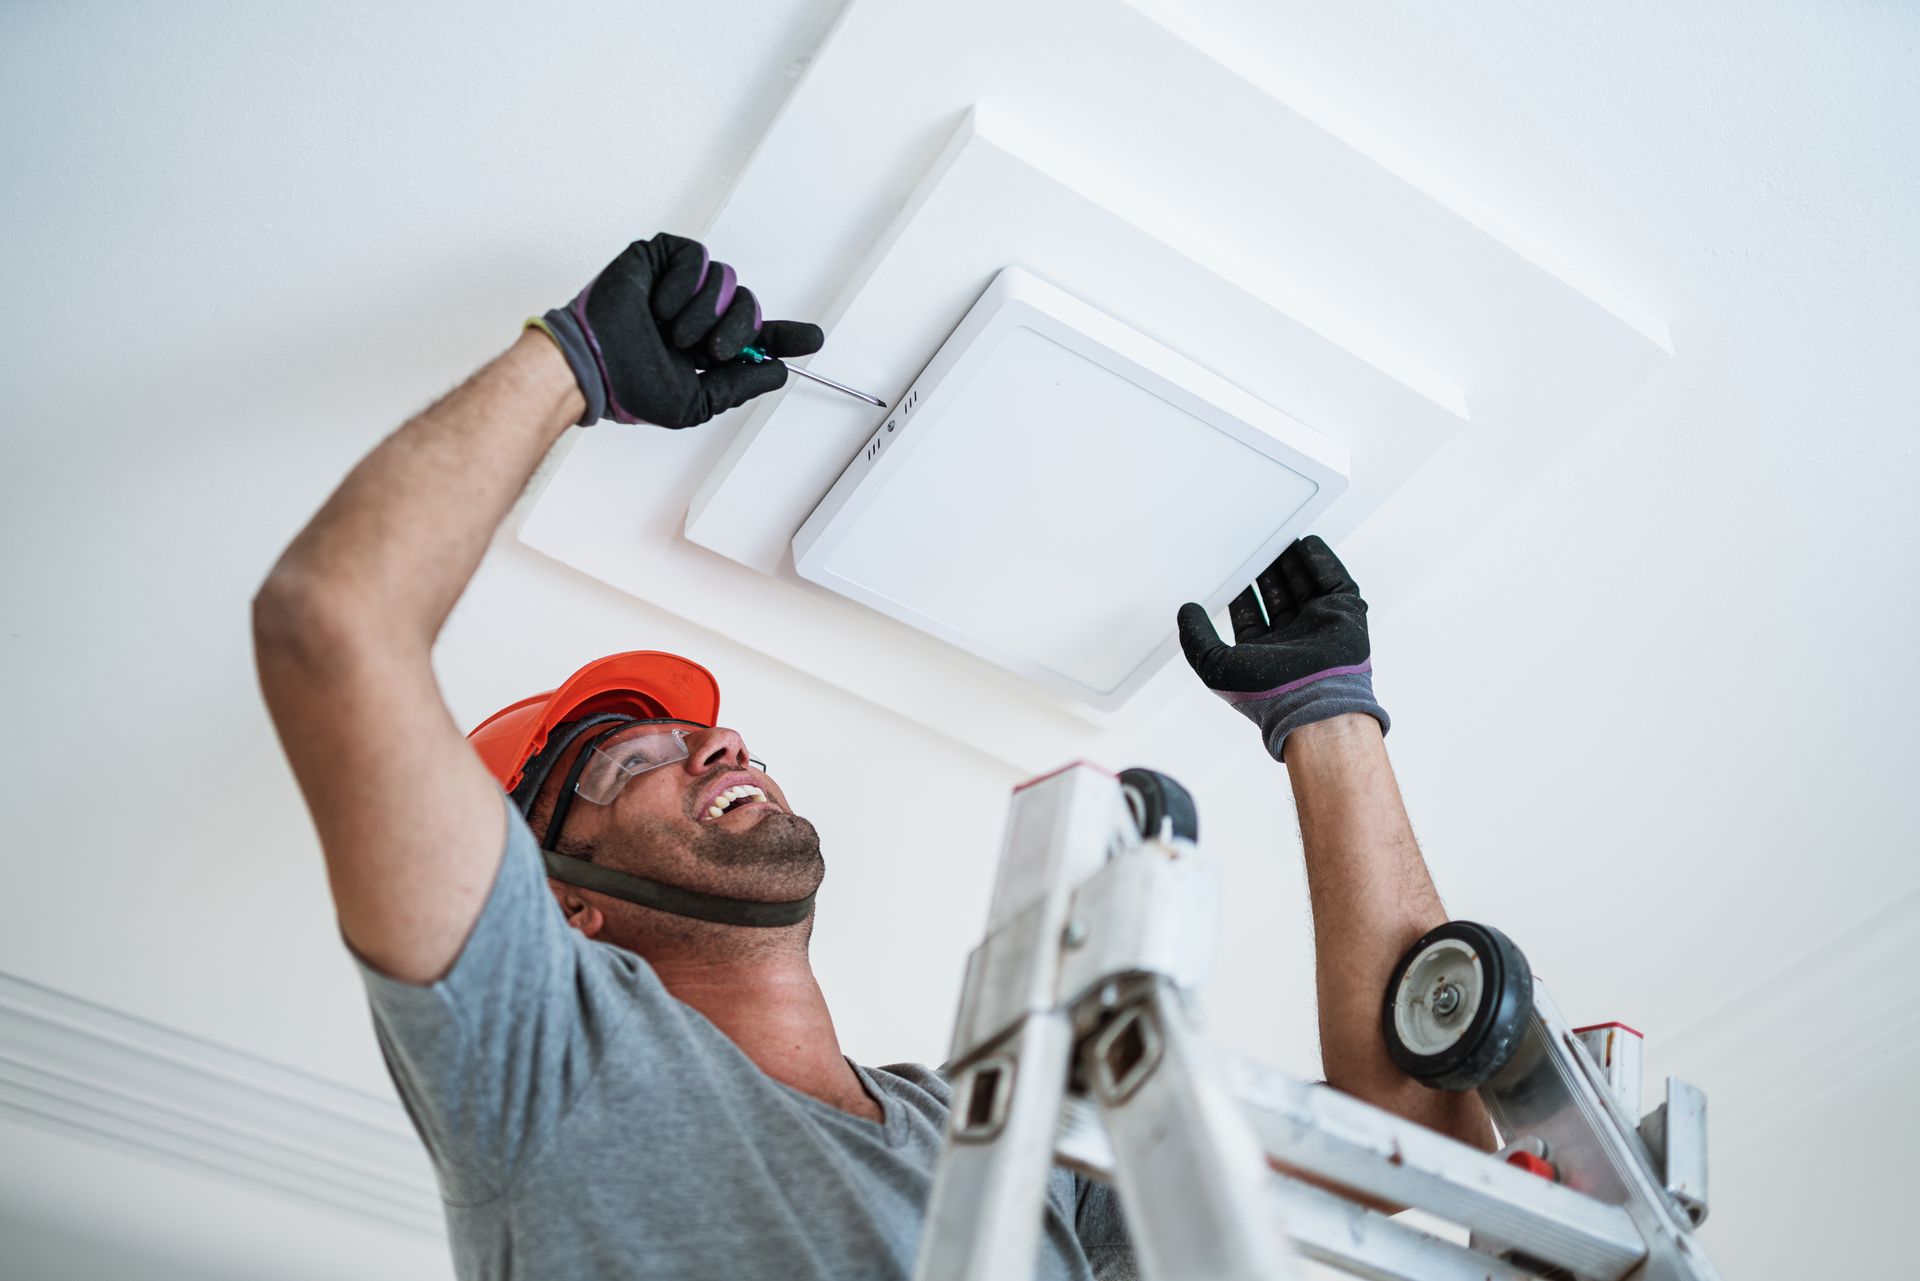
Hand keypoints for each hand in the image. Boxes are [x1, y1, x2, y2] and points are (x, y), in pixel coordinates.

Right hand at [532, 233, 823, 427]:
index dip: (787, 336)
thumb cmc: (630, 386)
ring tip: (671, 332)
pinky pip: (698, 259)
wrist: (591, 364)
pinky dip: (684, 286)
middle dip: (737, 330)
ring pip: (727, 281)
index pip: (757, 336)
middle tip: (709, 350)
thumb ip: (739, 386)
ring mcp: (680, 283)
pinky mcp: (660, 257)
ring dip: (704, 313)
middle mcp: (699, 312)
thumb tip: (778, 371)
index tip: (813, 340)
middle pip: (749, 305)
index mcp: (707, 345)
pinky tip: (660, 307)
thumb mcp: (697, 402)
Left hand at [1176, 535, 1388, 760]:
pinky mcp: (1345, 616)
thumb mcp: (1215, 665)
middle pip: (1278, 599)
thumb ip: (1196, 639)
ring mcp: (1321, 628)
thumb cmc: (1267, 694)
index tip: (1231, 573)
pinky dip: (1322, 563)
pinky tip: (1307, 545)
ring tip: (1281, 541)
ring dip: (1293, 565)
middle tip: (1257, 549)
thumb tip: (1185, 611)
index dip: (1241, 596)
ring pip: (1305, 588)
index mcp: (1265, 656)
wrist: (1315, 703)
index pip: (1250, 618)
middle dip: (1267, 575)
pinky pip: (1334, 582)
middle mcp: (1294, 642)